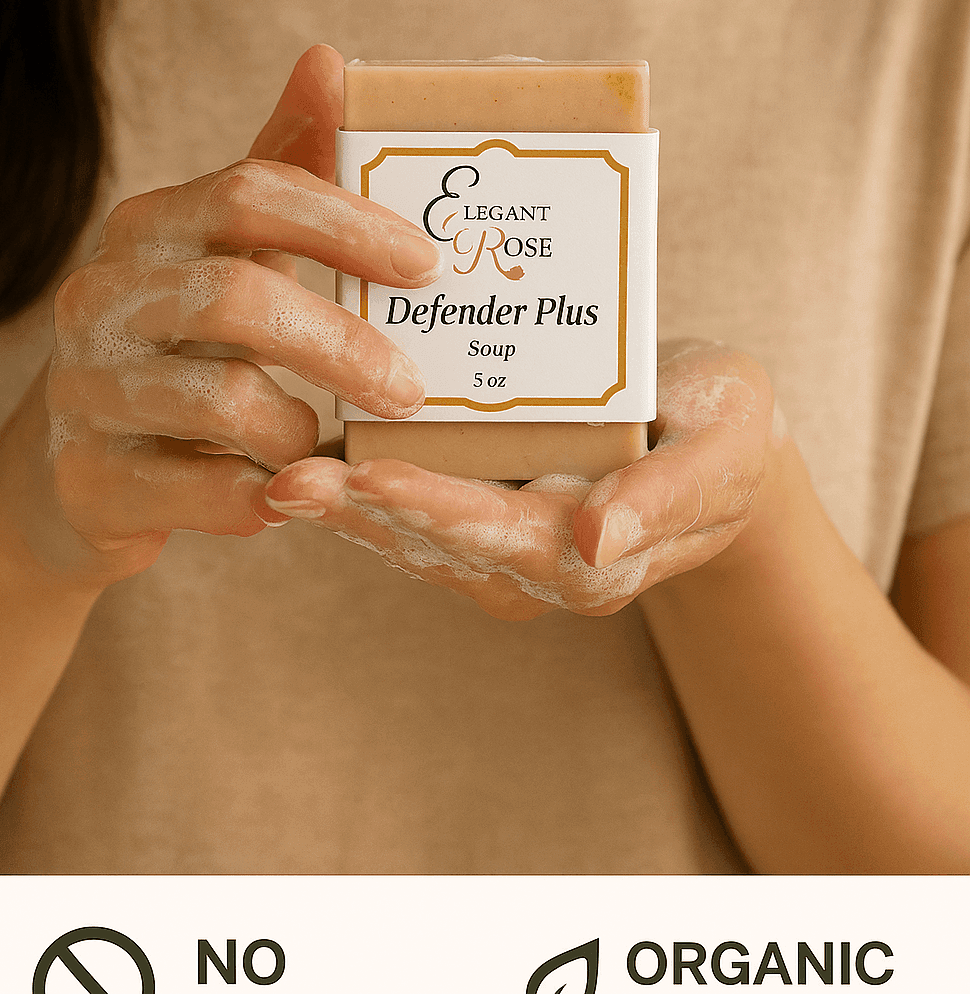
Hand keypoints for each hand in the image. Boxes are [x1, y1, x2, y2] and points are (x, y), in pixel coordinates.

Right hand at [0, 45, 441, 585]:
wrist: (75, 472)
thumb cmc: (177, 346)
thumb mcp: (224, 255)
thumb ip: (280, 170)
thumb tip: (329, 61)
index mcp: (148, 227)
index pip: (248, 193)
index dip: (345, 223)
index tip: (425, 265)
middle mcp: (102, 296)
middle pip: (238, 297)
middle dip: (341, 345)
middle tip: (410, 389)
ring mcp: (86, 389)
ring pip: (224, 401)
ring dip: (301, 431)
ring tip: (326, 447)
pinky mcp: (90, 479)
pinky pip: (203, 491)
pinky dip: (263, 498)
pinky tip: (287, 494)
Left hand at [257, 340, 780, 619]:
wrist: (706, 434)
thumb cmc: (722, 430)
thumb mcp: (724, 447)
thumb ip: (671, 494)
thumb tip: (602, 539)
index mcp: (591, 555)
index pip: (501, 536)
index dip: (435, 506)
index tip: (371, 474)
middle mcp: (530, 563)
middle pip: (432, 541)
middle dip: (358, 512)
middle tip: (283, 480)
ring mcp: (493, 545)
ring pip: (402, 530)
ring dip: (338, 504)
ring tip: (269, 470)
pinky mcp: (469, 514)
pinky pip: (402, 505)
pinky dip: (352, 481)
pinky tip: (295, 449)